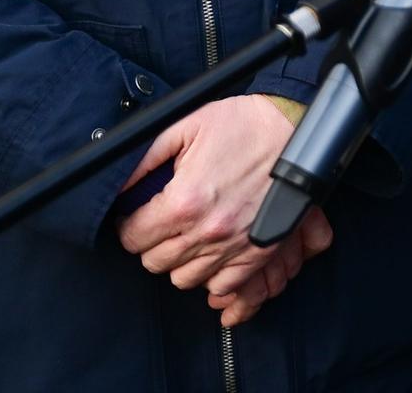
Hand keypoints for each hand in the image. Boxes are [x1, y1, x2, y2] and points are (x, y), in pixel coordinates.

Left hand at [118, 96, 332, 324]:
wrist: (296, 131)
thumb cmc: (244, 124)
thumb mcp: (188, 126)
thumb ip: (145, 158)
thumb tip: (116, 184)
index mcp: (184, 201)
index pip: (133, 238)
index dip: (130, 225)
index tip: (136, 217)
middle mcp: (206, 231)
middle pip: (154, 262)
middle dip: (151, 243)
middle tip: (161, 224)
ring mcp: (233, 247)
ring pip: (184, 279)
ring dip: (179, 261)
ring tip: (186, 237)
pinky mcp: (256, 255)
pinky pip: (221, 287)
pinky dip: (211, 276)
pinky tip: (210, 254)